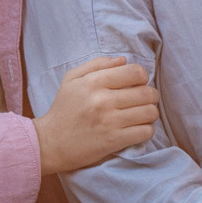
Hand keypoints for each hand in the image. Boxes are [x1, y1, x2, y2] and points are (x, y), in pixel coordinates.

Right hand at [35, 56, 159, 173]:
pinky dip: (146, 130)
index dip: (142, 76)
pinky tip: (137, 128)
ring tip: (141, 114)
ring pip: (149, 112)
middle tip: (144, 99)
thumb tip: (123, 60)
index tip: (137, 83)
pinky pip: (145, 132)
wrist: (50, 142)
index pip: (135, 72)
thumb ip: (97, 64)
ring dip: (150, 113)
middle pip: (146, 93)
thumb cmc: (63, 109)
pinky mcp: (114, 141)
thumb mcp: (72, 79)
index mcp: (93, 82)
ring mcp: (109, 121)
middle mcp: (103, 100)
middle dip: (150, 95)